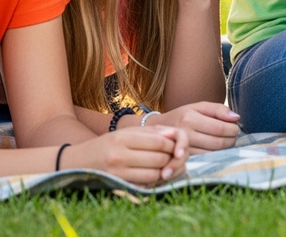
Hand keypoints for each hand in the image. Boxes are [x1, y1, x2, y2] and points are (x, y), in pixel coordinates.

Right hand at [65, 125, 188, 184]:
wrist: (77, 163)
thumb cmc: (107, 144)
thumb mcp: (126, 132)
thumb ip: (151, 131)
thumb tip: (174, 133)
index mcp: (123, 137)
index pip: (159, 142)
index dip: (172, 144)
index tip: (176, 144)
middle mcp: (119, 155)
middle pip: (159, 158)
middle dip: (171, 158)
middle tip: (175, 156)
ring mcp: (117, 173)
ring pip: (154, 174)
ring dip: (165, 171)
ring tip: (166, 165)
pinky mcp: (117, 186)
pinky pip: (144, 185)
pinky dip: (154, 180)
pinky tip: (154, 174)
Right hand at [144, 102, 239, 153]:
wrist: (158, 131)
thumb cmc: (183, 116)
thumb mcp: (199, 106)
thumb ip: (218, 109)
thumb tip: (236, 117)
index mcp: (190, 118)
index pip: (220, 128)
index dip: (232, 129)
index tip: (236, 128)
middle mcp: (184, 133)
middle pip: (217, 143)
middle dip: (231, 140)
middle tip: (234, 136)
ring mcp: (182, 148)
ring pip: (212, 153)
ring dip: (225, 149)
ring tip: (226, 142)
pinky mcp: (181, 159)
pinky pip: (204, 160)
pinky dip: (214, 156)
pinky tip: (216, 150)